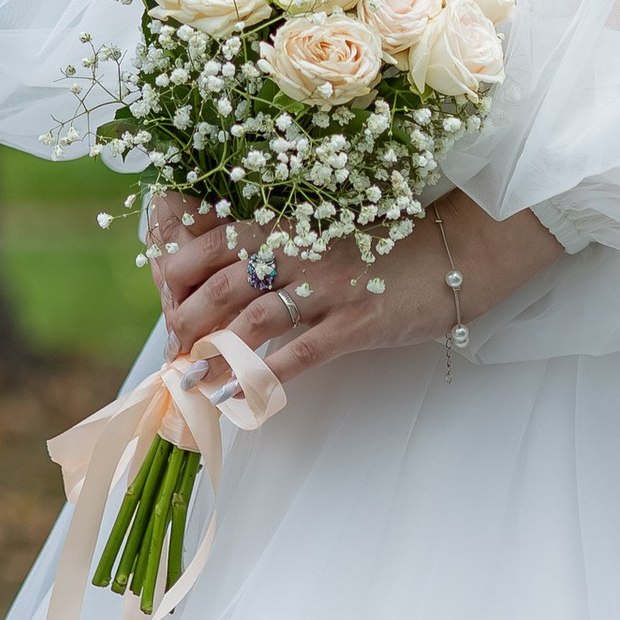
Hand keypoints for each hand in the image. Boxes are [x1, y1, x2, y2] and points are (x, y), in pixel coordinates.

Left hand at [148, 187, 558, 394]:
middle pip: (224, 280)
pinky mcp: (354, 325)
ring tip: (183, 378)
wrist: (458, 251)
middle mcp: (303, 251)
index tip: (161, 292)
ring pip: (252, 320)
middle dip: (186, 315)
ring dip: (211, 352)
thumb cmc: (392, 242)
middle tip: (167, 344)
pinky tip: (235, 397)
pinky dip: (261, 378)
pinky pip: (298, 355)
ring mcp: (327, 289)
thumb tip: (239, 266)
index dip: (183, 266)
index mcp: (294, 223)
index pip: (220, 238)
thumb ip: (290, 242)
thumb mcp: (334, 229)